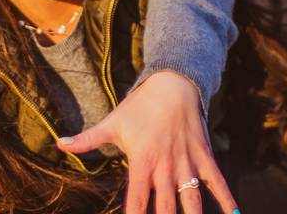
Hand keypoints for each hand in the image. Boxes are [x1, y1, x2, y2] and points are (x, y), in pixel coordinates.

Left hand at [56, 71, 237, 213]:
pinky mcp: (204, 157)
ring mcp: (187, 164)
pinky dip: (227, 198)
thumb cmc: (139, 107)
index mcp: (142, 164)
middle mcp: (166, 168)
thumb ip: (87, 139)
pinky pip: (217, 182)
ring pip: (193, 201)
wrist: (173, 86)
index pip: (137, 202)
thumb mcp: (112, 123)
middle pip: (167, 208)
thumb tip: (59, 143)